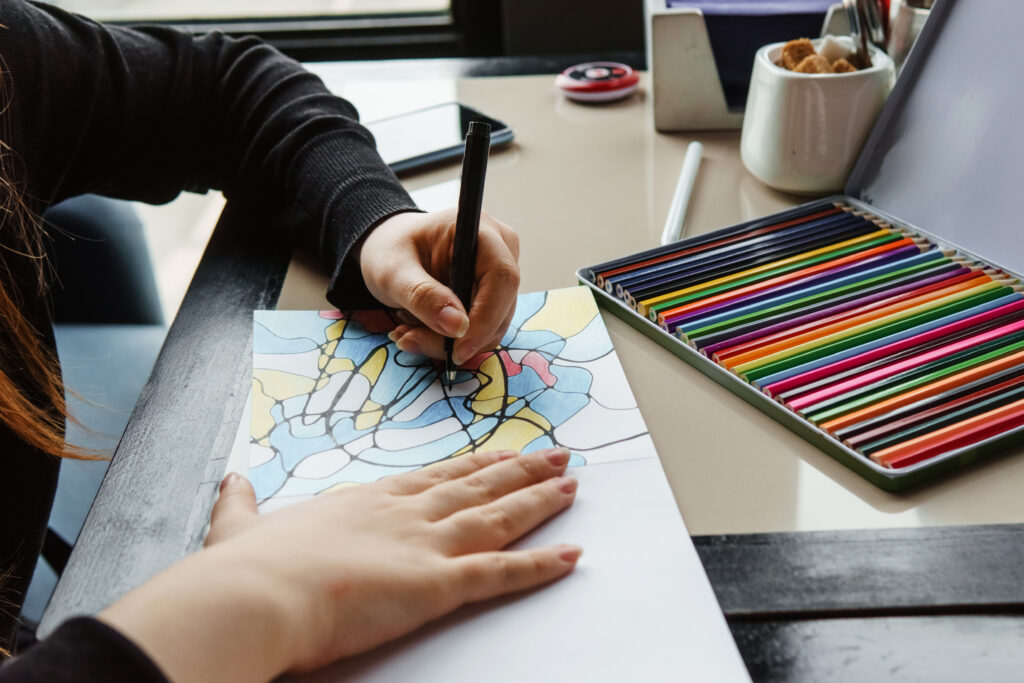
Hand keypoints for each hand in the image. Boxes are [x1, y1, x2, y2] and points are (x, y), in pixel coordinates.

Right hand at [100, 448, 578, 682]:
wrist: (253, 594)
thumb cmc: (247, 568)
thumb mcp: (241, 526)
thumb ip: (242, 503)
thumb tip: (232, 481)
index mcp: (367, 500)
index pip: (433, 477)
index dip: (471, 465)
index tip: (497, 454)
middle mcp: (404, 513)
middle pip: (475, 486)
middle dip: (518, 471)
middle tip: (556, 455)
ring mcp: (425, 544)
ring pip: (496, 517)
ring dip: (538, 501)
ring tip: (572, 485)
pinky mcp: (437, 584)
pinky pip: (500, 573)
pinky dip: (539, 566)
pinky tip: (570, 556)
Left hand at [358, 209, 519, 364]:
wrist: (389, 249)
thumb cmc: (390, 250)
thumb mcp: (393, 271)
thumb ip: (422, 296)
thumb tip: (458, 327)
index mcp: (479, 231)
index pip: (501, 278)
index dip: (485, 318)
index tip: (457, 350)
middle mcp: (501, 250)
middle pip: (500, 306)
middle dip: (459, 337)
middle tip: (410, 341)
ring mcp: (500, 274)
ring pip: (492, 325)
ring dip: (449, 341)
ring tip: (407, 332)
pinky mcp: (494, 296)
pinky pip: (483, 329)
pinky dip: (451, 340)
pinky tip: (419, 330)